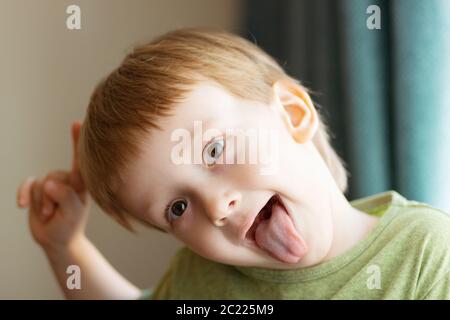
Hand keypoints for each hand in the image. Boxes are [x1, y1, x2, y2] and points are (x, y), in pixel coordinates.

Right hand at [17, 122, 89, 250]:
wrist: (56, 241)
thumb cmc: (70, 226)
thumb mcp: (72, 213)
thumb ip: (65, 197)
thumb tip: (49, 182)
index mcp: (82, 183)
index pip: (80, 160)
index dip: (78, 141)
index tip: (77, 122)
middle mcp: (68, 179)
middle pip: (54, 176)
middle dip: (51, 199)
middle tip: (58, 214)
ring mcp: (52, 184)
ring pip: (40, 183)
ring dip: (42, 203)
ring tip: (51, 215)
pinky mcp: (38, 189)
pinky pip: (27, 184)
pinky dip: (25, 195)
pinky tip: (23, 205)